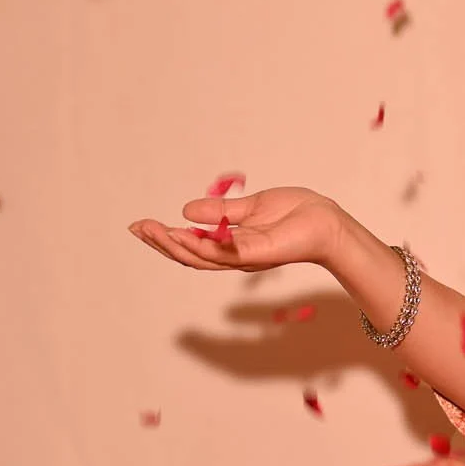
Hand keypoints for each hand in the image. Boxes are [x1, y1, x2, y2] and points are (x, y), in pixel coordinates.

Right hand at [127, 186, 343, 272]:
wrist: (327, 220)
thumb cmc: (297, 213)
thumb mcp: (251, 207)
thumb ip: (220, 213)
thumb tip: (186, 211)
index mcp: (232, 243)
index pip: (192, 244)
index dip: (165, 237)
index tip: (142, 225)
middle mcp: (234, 255)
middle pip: (190, 255)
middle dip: (161, 243)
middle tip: (137, 228)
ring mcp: (244, 257)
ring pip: (201, 258)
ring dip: (174, 245)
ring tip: (152, 231)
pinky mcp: (256, 253)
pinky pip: (223, 253)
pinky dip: (201, 245)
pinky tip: (182, 233)